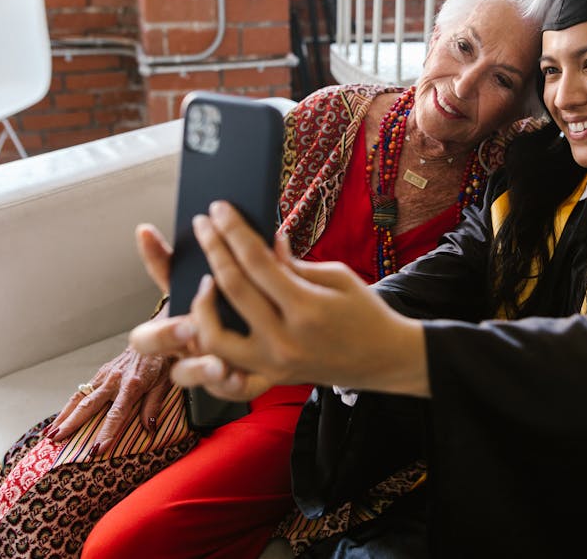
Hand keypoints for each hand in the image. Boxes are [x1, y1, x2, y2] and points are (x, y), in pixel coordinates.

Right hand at [45, 347, 172, 454]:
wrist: (153, 338)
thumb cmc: (160, 363)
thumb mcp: (165, 383)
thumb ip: (154, 405)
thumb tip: (149, 428)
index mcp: (132, 385)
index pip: (117, 414)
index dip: (107, 432)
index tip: (97, 449)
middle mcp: (114, 380)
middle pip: (89, 405)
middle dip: (72, 424)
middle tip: (56, 440)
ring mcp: (104, 376)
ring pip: (79, 397)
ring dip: (64, 416)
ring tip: (49, 433)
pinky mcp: (100, 373)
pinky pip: (82, 391)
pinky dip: (69, 406)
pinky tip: (60, 418)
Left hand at [130, 201, 428, 397]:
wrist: (385, 360)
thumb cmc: (366, 313)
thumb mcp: (338, 277)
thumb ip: (295, 263)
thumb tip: (264, 241)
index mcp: (307, 308)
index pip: (257, 262)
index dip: (233, 231)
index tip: (218, 209)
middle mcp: (285, 339)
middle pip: (233, 288)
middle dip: (213, 249)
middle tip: (203, 224)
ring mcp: (274, 363)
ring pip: (215, 336)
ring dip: (201, 304)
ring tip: (205, 279)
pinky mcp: (270, 378)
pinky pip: (226, 367)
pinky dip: (210, 346)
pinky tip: (206, 320)